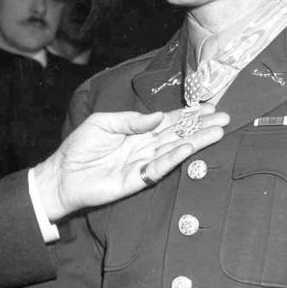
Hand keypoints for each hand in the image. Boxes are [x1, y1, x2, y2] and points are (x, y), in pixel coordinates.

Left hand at [32, 105, 228, 221]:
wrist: (62, 175)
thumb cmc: (79, 147)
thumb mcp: (104, 122)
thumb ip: (131, 120)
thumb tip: (158, 116)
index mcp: (138, 131)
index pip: (169, 121)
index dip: (189, 114)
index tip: (210, 107)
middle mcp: (145, 146)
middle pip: (179, 134)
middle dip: (201, 126)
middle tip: (225, 118)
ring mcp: (143, 163)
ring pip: (175, 150)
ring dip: (196, 140)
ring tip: (217, 131)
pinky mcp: (137, 179)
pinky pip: (159, 168)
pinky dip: (174, 158)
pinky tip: (188, 147)